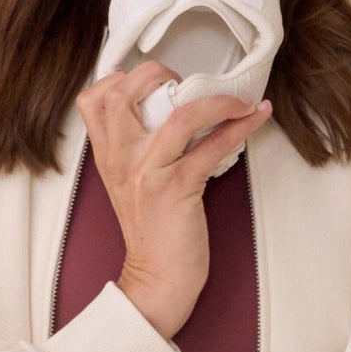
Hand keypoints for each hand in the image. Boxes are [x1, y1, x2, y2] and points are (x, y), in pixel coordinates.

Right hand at [76, 62, 266, 340]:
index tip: (158, 80)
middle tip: (193, 83)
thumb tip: (172, 110)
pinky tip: (256, 117)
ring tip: (241, 100)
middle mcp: (120, 157)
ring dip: (218, 100)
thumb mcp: (130, 183)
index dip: (124, 77)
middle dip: (161, 73)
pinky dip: (240, 127)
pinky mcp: (177, 188)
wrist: (156, 278)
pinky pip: (212, 146)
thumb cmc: (153, 231)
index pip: (94, 97)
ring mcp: (147, 172)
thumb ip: (136, 148)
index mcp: (107, 154)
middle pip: (124, 91)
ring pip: (180, 115)